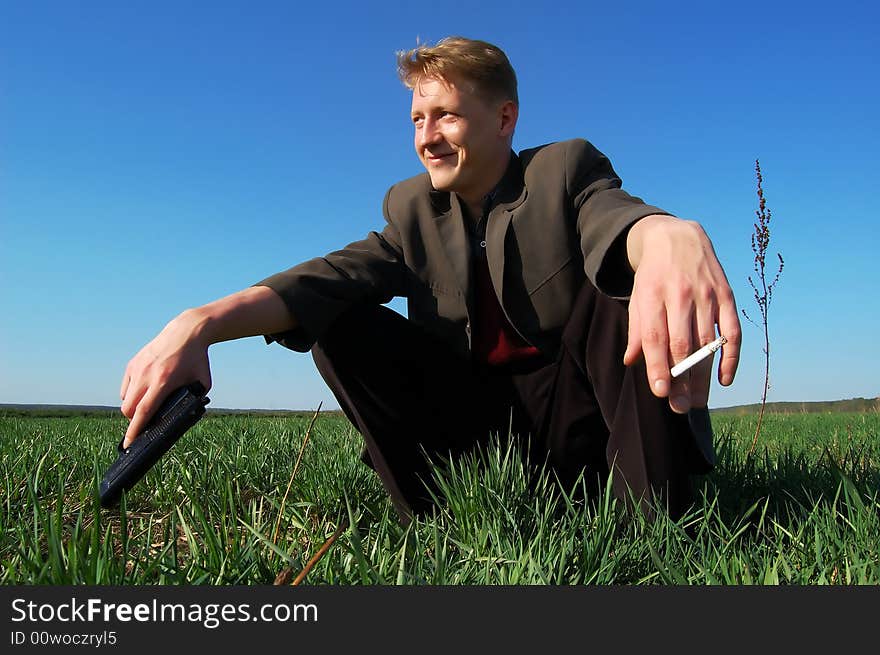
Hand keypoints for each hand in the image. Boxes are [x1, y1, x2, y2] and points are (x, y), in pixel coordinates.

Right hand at [119, 309, 212, 446]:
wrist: (187, 332)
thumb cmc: (198, 360)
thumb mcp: (203, 383)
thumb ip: (195, 400)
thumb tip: (186, 418)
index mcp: (164, 382)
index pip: (144, 412)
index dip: (135, 430)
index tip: (128, 444)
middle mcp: (146, 375)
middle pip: (129, 409)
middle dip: (134, 422)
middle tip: (144, 424)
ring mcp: (137, 368)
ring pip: (125, 399)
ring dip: (132, 409)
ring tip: (146, 408)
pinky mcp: (133, 363)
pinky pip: (126, 387)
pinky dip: (131, 395)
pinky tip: (142, 395)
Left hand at [624, 215, 740, 412]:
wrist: (677, 237)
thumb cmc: (653, 276)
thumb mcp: (637, 297)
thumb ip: (637, 330)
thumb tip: (631, 362)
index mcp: (653, 295)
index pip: (656, 337)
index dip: (659, 366)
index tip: (661, 393)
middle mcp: (681, 294)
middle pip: (683, 344)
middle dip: (682, 379)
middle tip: (680, 407)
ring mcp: (707, 294)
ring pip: (707, 343)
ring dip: (704, 376)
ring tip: (697, 402)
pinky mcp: (726, 295)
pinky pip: (732, 331)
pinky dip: (731, 357)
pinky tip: (724, 379)